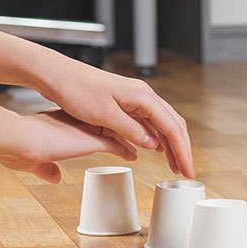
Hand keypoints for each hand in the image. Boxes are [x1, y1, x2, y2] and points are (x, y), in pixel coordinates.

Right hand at [0, 108, 137, 182]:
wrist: (18, 137)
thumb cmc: (17, 146)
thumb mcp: (32, 159)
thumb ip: (45, 169)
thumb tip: (54, 178)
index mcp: (64, 120)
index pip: (90, 123)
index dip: (101, 128)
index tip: (108, 133)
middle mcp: (80, 121)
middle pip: (109, 124)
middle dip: (123, 131)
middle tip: (134, 137)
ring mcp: (87, 128)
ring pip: (116, 132)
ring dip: (129, 140)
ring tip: (140, 147)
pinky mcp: (92, 139)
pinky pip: (117, 143)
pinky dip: (127, 149)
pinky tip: (136, 154)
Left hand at [36, 59, 193, 177]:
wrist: (59, 75)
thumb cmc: (77, 90)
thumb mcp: (104, 115)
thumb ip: (130, 130)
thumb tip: (153, 145)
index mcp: (143, 97)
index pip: (172, 127)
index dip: (182, 151)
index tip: (187, 170)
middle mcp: (144, 96)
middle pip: (172, 124)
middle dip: (181, 149)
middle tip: (185, 172)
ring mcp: (135, 98)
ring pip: (162, 124)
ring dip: (170, 145)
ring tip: (174, 165)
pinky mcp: (126, 103)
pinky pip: (148, 122)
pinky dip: (156, 137)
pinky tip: (156, 150)